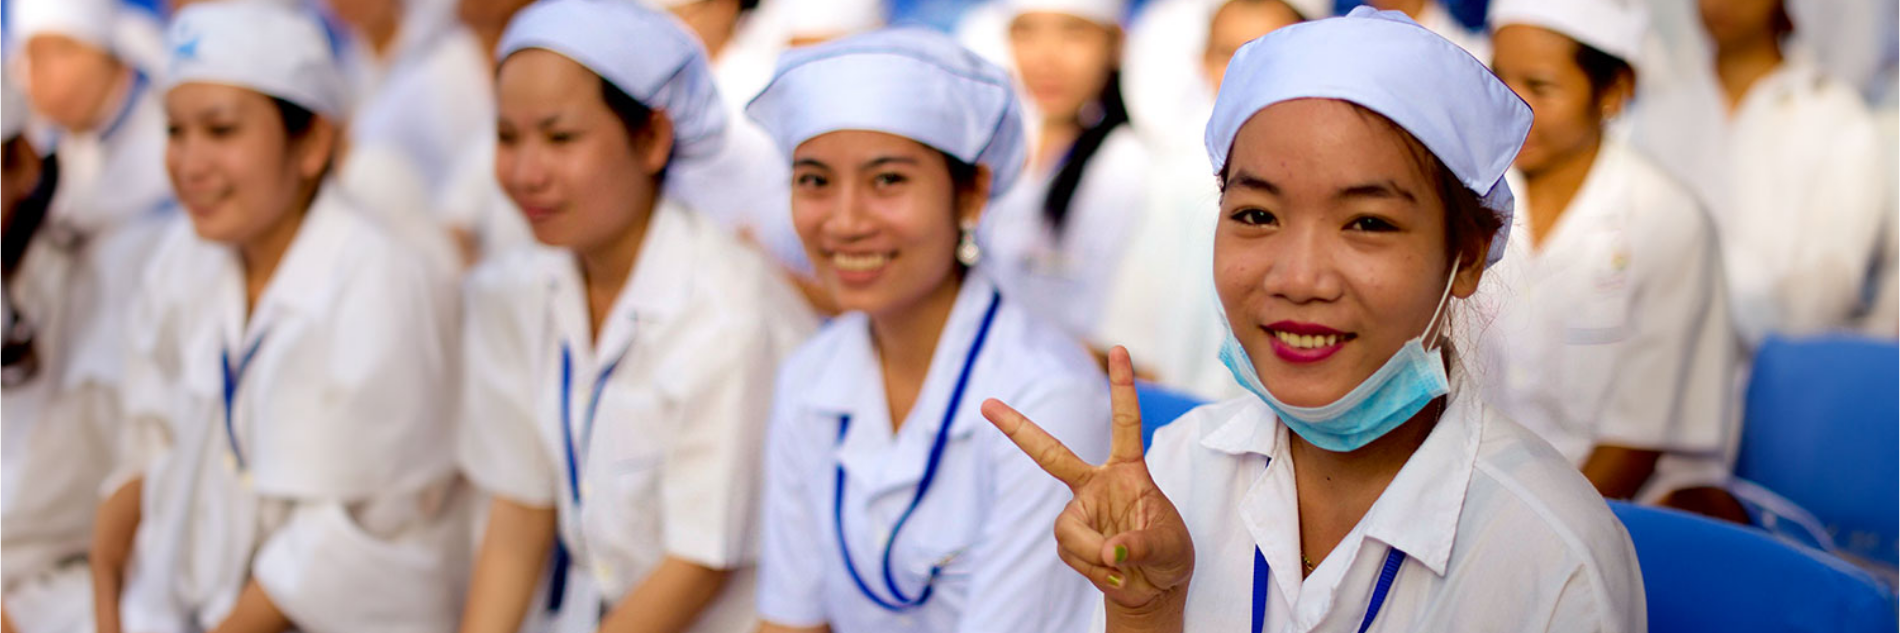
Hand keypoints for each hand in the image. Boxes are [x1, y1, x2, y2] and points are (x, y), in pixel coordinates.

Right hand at [980, 347, 1193, 612]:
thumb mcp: (1171, 547)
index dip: (1122, 387)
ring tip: (1121, 568)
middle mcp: (1097, 485)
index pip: (1126, 423)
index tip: (1120, 349)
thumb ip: (1143, 544)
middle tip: (986, 404)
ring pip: (1068, 529)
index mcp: (1129, 471)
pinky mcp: (1071, 541)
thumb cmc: (1169, 556)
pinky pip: (1071, 552)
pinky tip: (1114, 574)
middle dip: (1018, 429)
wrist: (1154, 588)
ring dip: (1093, 552)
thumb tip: (1110, 550)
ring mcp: (1080, 512)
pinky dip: (1093, 568)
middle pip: (1051, 454)